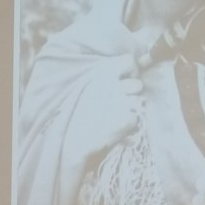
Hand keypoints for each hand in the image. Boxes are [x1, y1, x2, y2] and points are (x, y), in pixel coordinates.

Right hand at [62, 53, 143, 170]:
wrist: (65, 143)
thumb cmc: (71, 115)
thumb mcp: (83, 88)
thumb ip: (105, 79)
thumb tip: (139, 65)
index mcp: (100, 72)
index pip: (128, 61)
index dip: (130, 72)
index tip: (124, 81)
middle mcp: (112, 83)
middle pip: (137, 85)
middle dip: (131, 95)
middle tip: (116, 107)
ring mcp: (120, 101)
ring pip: (139, 103)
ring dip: (130, 112)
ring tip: (113, 121)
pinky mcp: (125, 119)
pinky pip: (136, 120)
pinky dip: (129, 129)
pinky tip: (116, 133)